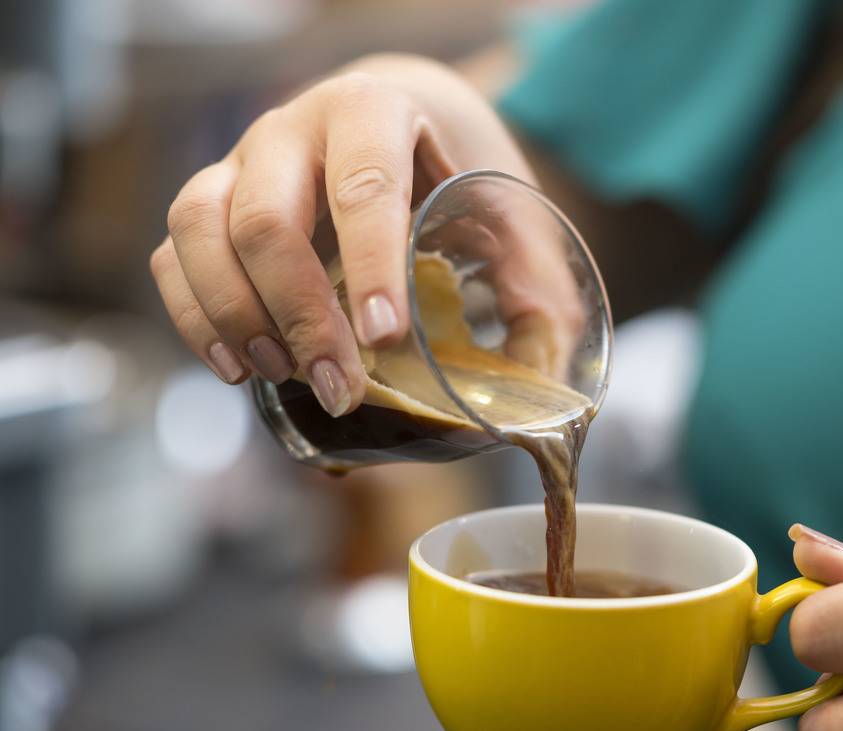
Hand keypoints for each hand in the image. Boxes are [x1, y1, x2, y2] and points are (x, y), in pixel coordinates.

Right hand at [150, 55, 537, 414]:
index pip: (363, 185)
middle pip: (265, 217)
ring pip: (199, 228)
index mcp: (375, 111)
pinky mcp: (212, 202)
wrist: (403, 121)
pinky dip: (195, 316)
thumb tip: (546, 385)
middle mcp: (294, 129)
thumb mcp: (509, 211)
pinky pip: (174, 254)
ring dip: (235, 314)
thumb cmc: (458, 171)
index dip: (371, 262)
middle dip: (300, 313)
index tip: (385, 336)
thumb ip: (534, 285)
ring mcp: (241, 162)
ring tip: (282, 375)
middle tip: (340, 385)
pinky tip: (239, 367)